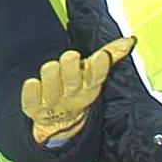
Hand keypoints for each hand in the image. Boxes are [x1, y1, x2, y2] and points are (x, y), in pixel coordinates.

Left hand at [20, 37, 136, 145]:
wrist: (59, 121)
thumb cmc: (77, 88)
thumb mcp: (93, 74)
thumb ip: (110, 55)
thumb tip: (129, 40)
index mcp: (88, 87)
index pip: (96, 78)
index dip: (99, 68)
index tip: (100, 56)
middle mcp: (71, 96)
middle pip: (73, 83)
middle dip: (72, 70)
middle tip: (70, 55)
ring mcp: (53, 104)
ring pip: (52, 91)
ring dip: (52, 78)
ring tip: (52, 66)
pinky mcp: (34, 109)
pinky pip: (31, 102)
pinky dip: (31, 93)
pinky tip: (31, 82)